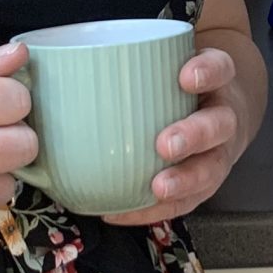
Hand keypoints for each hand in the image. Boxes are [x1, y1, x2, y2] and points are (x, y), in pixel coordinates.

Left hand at [103, 45, 244, 227]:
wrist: (220, 110)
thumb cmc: (179, 86)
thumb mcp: (170, 64)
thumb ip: (130, 60)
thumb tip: (49, 62)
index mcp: (215, 80)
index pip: (220, 68)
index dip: (208, 72)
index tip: (185, 77)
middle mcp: (223, 115)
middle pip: (220, 124)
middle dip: (194, 135)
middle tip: (165, 144)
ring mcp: (219, 152)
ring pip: (213, 167)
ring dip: (185, 180)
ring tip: (158, 188)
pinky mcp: (207, 183)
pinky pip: (187, 202)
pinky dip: (155, 210)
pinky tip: (122, 212)